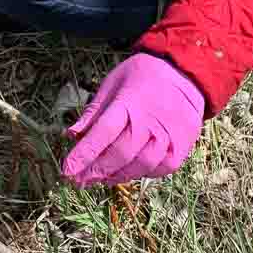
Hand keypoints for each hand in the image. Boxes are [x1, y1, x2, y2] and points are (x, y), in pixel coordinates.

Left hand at [62, 54, 204, 186]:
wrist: (186, 72)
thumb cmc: (144, 76)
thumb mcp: (113, 82)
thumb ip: (94, 110)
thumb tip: (72, 134)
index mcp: (130, 102)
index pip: (103, 133)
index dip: (84, 154)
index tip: (67, 170)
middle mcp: (151, 122)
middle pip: (120, 154)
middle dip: (96, 170)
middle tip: (79, 179)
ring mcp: (169, 136)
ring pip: (141, 166)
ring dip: (117, 176)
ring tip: (101, 178)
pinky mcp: (182, 146)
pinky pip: (160, 169)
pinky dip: (142, 173)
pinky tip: (128, 171)